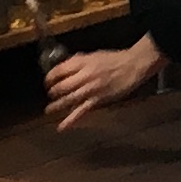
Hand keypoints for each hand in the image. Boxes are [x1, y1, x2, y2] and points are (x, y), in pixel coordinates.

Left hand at [45, 41, 162, 129]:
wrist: (133, 66)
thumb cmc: (115, 59)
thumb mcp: (94, 55)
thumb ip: (79, 62)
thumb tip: (65, 67)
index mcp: (81, 62)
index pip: (58, 70)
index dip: (49, 77)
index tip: (47, 81)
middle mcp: (83, 76)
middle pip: (60, 86)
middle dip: (52, 92)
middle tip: (50, 94)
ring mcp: (89, 89)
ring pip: (67, 99)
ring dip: (56, 106)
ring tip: (49, 110)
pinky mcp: (97, 100)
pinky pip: (80, 111)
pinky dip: (70, 120)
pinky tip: (61, 127)